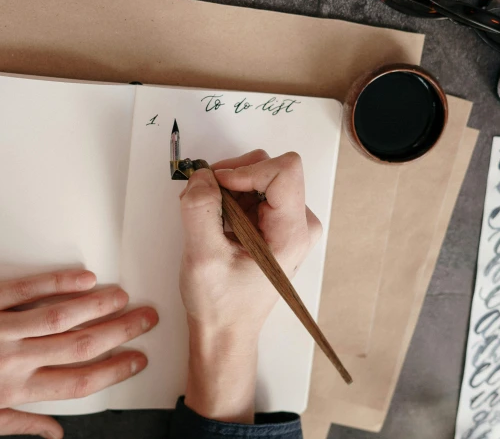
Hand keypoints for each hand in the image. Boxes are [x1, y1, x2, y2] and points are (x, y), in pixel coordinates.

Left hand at [0, 270, 157, 438]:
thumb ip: (19, 427)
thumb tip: (55, 434)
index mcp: (12, 391)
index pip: (78, 381)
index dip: (114, 370)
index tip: (136, 360)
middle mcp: (11, 358)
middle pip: (80, 344)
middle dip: (121, 332)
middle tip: (146, 320)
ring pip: (62, 314)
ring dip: (100, 306)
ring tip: (125, 298)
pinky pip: (29, 288)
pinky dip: (61, 282)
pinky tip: (85, 278)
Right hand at [178, 150, 320, 422]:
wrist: (226, 331)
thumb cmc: (221, 305)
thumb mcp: (202, 258)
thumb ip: (200, 211)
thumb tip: (201, 176)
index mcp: (291, 233)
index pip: (284, 170)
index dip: (245, 170)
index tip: (216, 186)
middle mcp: (299, 223)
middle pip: (269, 168)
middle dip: (231, 178)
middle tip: (205, 205)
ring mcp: (288, 222)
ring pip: (258, 175)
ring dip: (226, 188)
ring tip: (209, 220)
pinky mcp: (274, 223)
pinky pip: (251, 189)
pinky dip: (228, 197)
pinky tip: (216, 223)